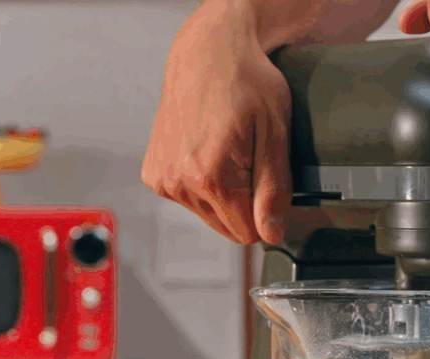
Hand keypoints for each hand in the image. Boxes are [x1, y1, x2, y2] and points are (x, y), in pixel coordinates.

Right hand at [142, 2, 291, 244]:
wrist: (208, 52)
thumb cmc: (247, 83)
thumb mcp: (275, 134)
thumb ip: (274, 190)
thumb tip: (272, 234)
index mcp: (212, 176)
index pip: (248, 233)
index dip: (266, 215)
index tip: (270, 185)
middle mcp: (180, 181)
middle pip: (227, 228)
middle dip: (244, 204)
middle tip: (250, 160)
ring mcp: (163, 178)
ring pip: (208, 215)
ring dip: (223, 194)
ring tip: (229, 151)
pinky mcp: (153, 174)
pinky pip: (188, 198)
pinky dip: (202, 184)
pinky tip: (208, 151)